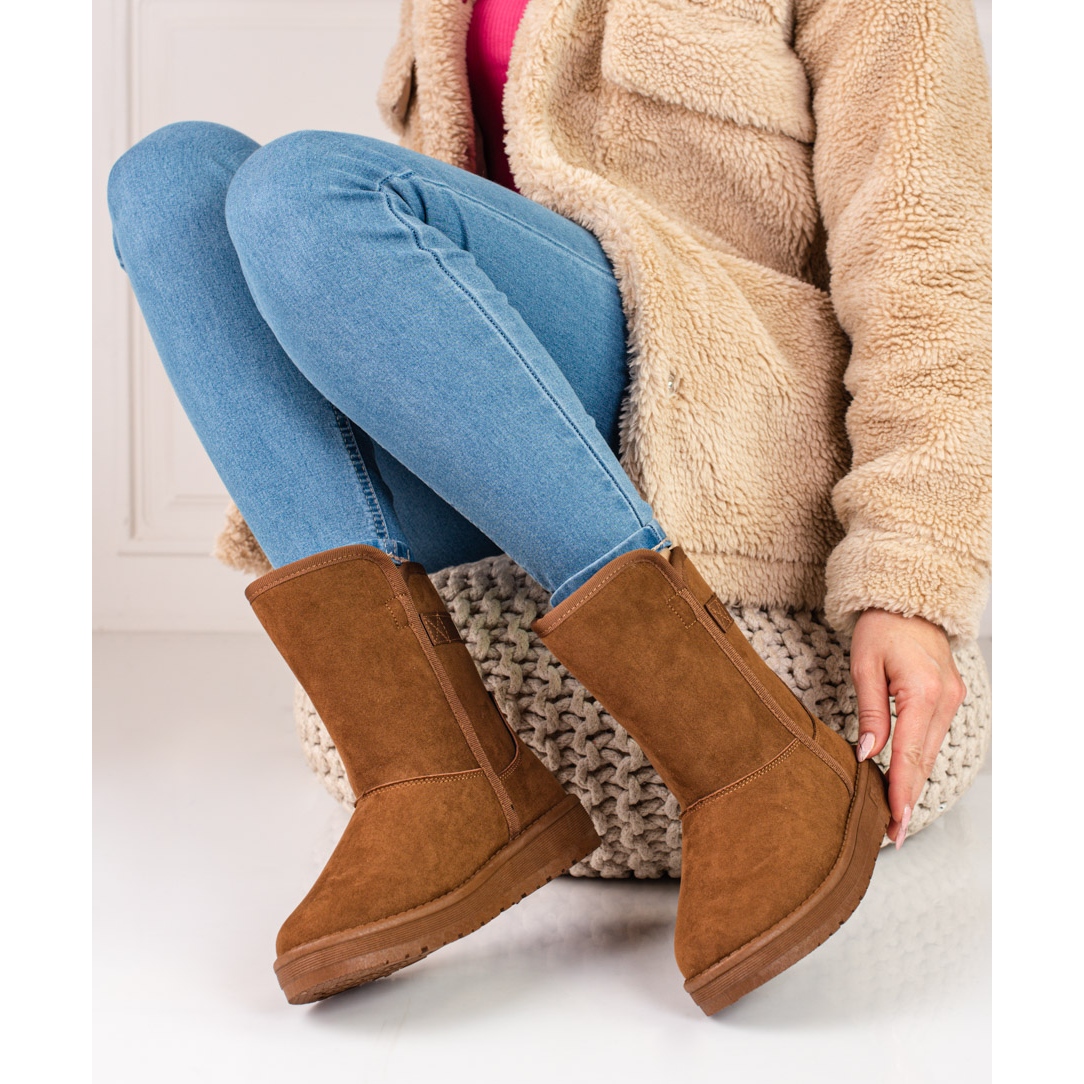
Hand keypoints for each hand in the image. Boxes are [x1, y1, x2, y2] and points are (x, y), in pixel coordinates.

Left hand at [849, 608, 966, 848]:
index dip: (900, 790)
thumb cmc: (880, 628)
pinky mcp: (950, 698)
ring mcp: (952, 699)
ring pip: (931, 751)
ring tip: (897, 816)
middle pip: (924, 759)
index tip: (894, 821)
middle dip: (909, 797)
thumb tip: (866, 754)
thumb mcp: (863, 665)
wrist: (909, 601)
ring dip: (915, 783)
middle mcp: (944, 699)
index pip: (910, 753)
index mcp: (922, 691)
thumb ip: (869, 711)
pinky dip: (920, 761)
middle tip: (894, 833)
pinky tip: (906, 780)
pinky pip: (933, 737)